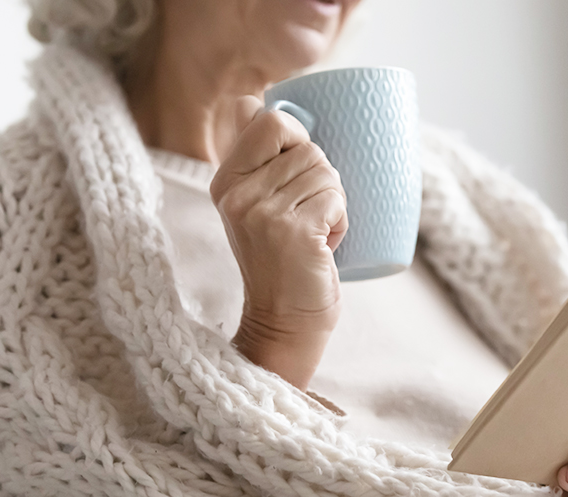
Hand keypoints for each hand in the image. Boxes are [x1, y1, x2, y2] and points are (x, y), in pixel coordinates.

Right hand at [209, 96, 347, 388]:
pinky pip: (336, 198)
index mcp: (226, 181)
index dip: (298, 137)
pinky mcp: (293, 231)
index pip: (268, 119)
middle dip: (323, 179)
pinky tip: (324, 245)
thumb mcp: (256, 208)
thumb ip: (259, 165)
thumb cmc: (284, 264)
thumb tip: (252, 101)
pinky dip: (341, 221)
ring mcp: (263, 213)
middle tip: (309, 217)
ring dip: (335, 203)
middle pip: (309, 147)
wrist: (285, 324)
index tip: (300, 173)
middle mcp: (238, 194)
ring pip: (327, 172)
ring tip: (316, 234)